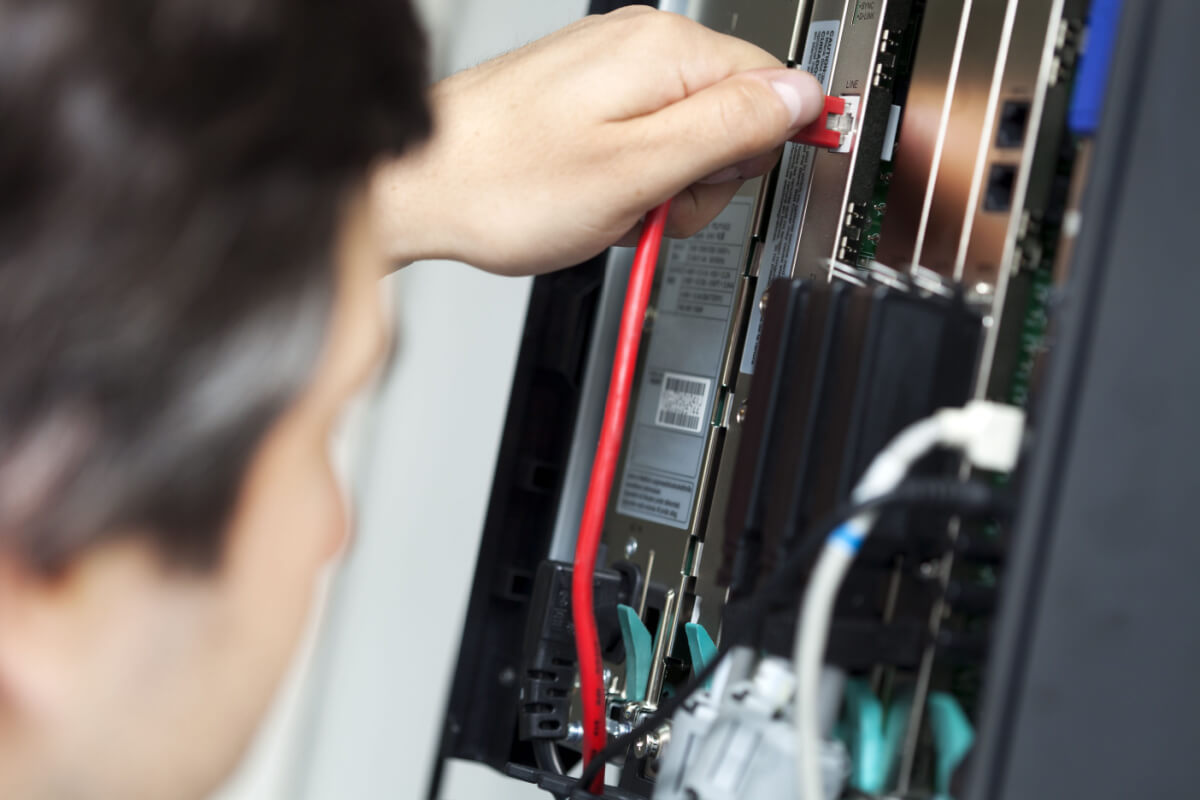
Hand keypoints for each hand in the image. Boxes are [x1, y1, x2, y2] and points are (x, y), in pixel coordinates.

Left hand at [373, 6, 824, 274]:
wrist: (417, 188)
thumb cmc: (504, 184)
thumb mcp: (638, 172)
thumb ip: (729, 129)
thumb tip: (800, 97)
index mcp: (664, 53)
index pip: (771, 88)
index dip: (751, 154)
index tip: (711, 187)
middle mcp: (637, 45)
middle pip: (729, 116)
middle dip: (698, 179)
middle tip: (647, 204)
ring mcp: (607, 68)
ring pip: (684, 136)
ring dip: (659, 187)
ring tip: (610, 205)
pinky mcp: (584, 96)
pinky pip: (641, 141)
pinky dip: (627, 179)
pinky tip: (593, 197)